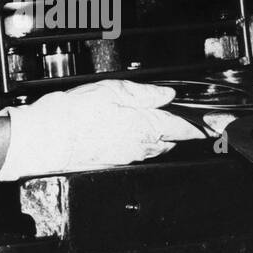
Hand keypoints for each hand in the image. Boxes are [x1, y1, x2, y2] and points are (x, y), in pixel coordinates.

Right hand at [0, 80, 205, 181]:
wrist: (44, 140)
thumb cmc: (72, 114)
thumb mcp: (110, 91)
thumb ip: (143, 93)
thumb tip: (166, 94)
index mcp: (143, 126)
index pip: (180, 128)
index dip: (197, 126)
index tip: (207, 126)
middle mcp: (139, 147)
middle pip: (168, 141)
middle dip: (175, 132)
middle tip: (177, 122)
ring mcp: (124, 157)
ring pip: (151, 149)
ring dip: (156, 139)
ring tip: (149, 126)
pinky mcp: (110, 162)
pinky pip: (132, 153)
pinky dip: (135, 144)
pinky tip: (121, 134)